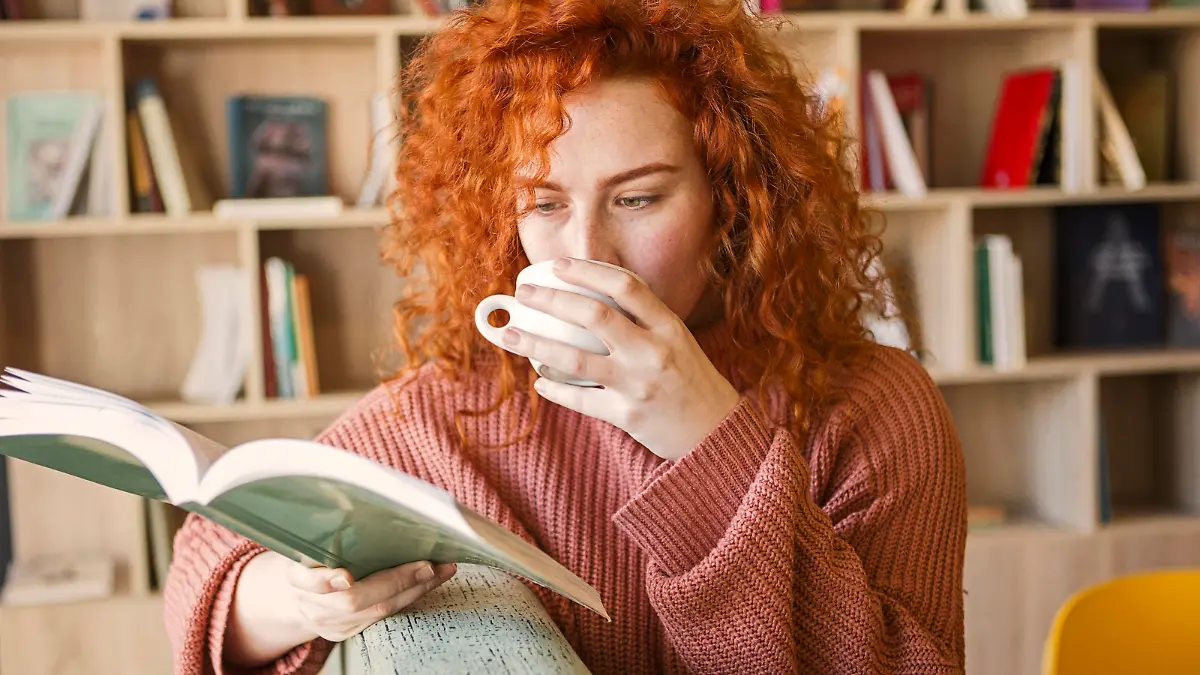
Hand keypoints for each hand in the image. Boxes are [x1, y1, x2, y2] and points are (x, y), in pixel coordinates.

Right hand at [224, 551, 456, 666]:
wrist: (293, 597)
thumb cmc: (308, 559)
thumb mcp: (306, 542)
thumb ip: (326, 531)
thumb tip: (357, 498)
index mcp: (295, 577)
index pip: (307, 582)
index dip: (325, 582)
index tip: (346, 578)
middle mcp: (311, 605)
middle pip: (353, 601)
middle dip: (395, 582)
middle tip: (426, 565)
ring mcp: (330, 623)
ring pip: (378, 611)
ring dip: (415, 589)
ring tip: (442, 569)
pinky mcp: (348, 632)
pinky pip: (385, 616)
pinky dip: (411, 596)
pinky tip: (431, 580)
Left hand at [503, 258, 740, 460]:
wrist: (715, 431)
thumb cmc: (689, 379)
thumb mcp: (677, 339)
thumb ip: (643, 318)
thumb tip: (591, 293)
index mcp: (668, 326)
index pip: (625, 286)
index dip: (589, 271)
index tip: (559, 264)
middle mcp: (653, 351)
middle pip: (594, 315)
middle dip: (552, 300)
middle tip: (524, 294)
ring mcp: (639, 384)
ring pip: (575, 359)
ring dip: (535, 343)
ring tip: (509, 334)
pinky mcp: (627, 415)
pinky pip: (580, 400)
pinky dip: (554, 390)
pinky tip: (539, 382)